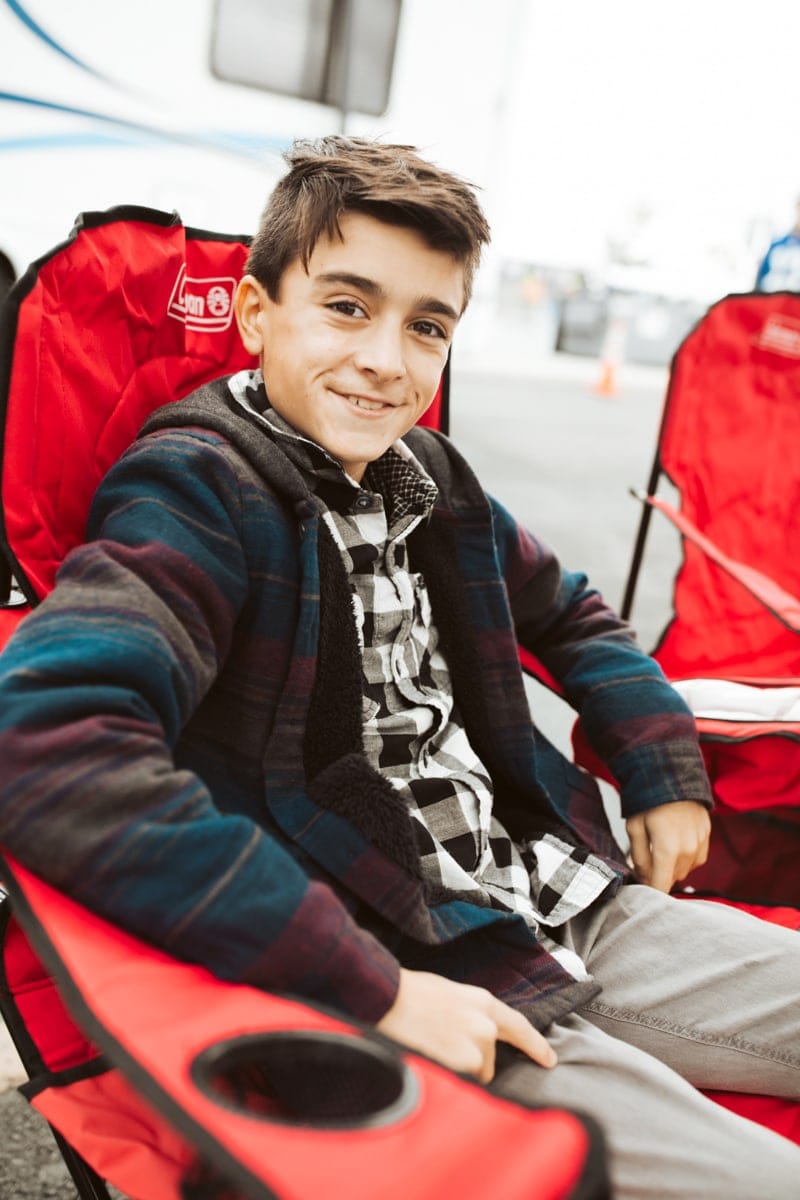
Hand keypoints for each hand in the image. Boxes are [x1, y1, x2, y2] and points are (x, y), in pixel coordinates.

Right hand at [376, 968, 556, 1083]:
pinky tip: (431, 1059)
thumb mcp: (450, 994)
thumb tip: (473, 1034)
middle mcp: (487, 1025)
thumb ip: (471, 1014)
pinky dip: (449, 1077)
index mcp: (484, 1003)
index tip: (549, 1059)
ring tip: (433, 1049)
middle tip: (443, 1045)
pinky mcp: (464, 1064)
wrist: (390, 998)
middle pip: (490, 1058)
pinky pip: (462, 1082)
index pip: (519, 1027)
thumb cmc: (411, 993)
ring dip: (459, 1069)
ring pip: (475, 1073)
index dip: (536, 1044)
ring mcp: (477, 1046)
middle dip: (472, 1060)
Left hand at [626, 800, 710, 892]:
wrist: (672, 776)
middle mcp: (688, 851)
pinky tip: (676, 843)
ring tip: (661, 846)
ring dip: (672, 866)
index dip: (651, 892)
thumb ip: (639, 858)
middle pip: (672, 879)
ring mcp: (700, 845)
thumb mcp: (635, 828)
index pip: (661, 886)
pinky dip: (685, 857)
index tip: (643, 892)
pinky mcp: (707, 838)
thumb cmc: (649, 801)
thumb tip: (644, 878)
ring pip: (684, 871)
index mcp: (668, 850)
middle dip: (659, 875)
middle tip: (647, 861)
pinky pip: (696, 860)